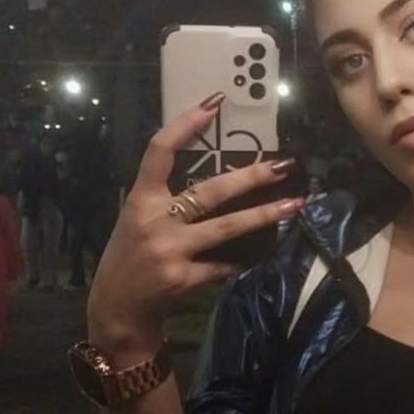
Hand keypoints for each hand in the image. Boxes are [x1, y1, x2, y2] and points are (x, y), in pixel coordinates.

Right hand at [86, 95, 305, 353]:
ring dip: (265, 216)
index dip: (185, 125)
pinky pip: (224, 265)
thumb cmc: (131, 258)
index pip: (159, 152)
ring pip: (227, 228)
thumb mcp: (137, 220)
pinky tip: (261, 253)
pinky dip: (243, 260)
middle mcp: (155, 220)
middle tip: (282, 165)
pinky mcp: (183, 278)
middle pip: (210, 191)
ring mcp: (170, 250)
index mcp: (141, 199)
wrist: (117, 308)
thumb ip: (165, 199)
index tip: (213, 105)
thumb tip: (217, 179)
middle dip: (250, 177)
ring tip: (295, 205)